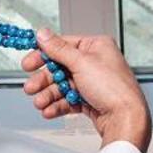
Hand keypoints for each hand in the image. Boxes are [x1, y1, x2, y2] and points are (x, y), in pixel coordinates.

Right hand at [22, 28, 152, 152]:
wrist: (125, 119)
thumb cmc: (113, 88)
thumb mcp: (82, 63)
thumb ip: (59, 49)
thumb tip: (43, 34)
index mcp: (96, 47)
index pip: (63, 46)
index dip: (43, 55)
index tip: (28, 63)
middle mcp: (94, 63)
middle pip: (59, 68)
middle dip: (44, 80)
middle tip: (30, 88)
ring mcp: (92, 83)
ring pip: (62, 86)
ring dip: (48, 95)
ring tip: (40, 103)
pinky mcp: (90, 100)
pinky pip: (68, 100)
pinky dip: (57, 105)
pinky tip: (49, 111)